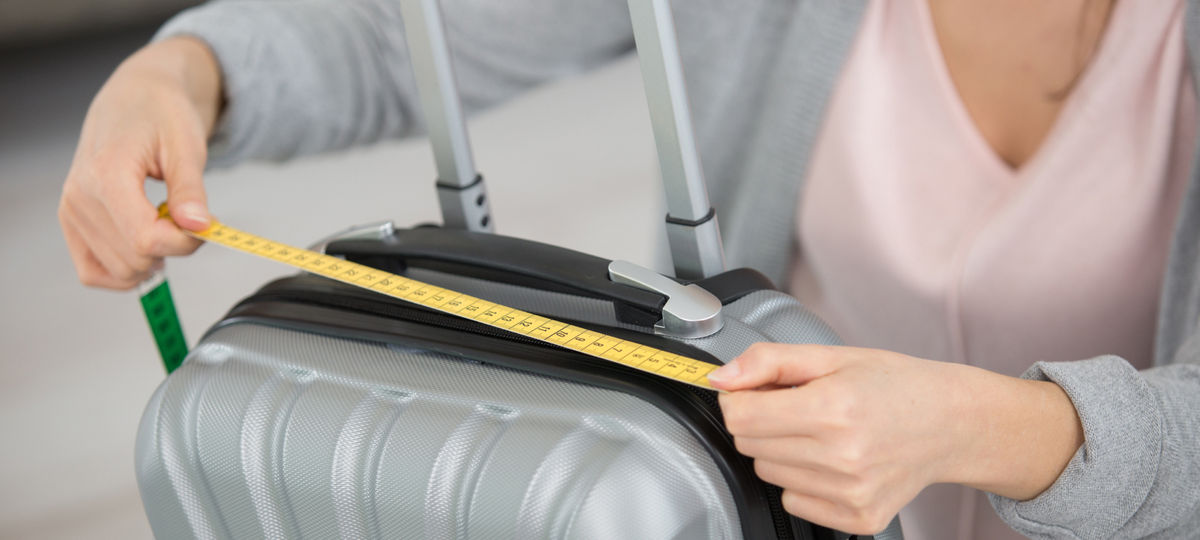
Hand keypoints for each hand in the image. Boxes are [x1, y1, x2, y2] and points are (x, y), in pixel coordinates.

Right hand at [58, 36, 222, 288]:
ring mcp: (71, 210)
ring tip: (165, 223)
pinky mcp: (70, 221)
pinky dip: (124, 271)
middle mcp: (79, 196)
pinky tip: (146, 247)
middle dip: (172, 249)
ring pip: (118, 271)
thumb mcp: (187, 146)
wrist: (135, 97)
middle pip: (133, 260)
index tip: (205, 225)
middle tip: (187, 219)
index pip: (145, 239)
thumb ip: (190, 190)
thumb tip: (198, 228)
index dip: (185, 243)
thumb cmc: (162, 113)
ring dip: (152, 259)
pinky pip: (92, 271)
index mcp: (106, 174)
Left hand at [708, 343, 1083, 534]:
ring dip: (781, 450)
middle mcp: (843, 456)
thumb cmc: (894, 385)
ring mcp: (851, 493)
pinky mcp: (858, 518)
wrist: (951, 422)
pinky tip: (833, 460)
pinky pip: (794, 501)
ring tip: (822, 431)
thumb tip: (721, 379)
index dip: (739, 399)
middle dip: (762, 421)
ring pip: (768, 473)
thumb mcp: (831, 356)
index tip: (756, 391)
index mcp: (834, 408)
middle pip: (750, 445)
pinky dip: (802, 480)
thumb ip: (768, 362)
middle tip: (799, 406)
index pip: (740, 417)